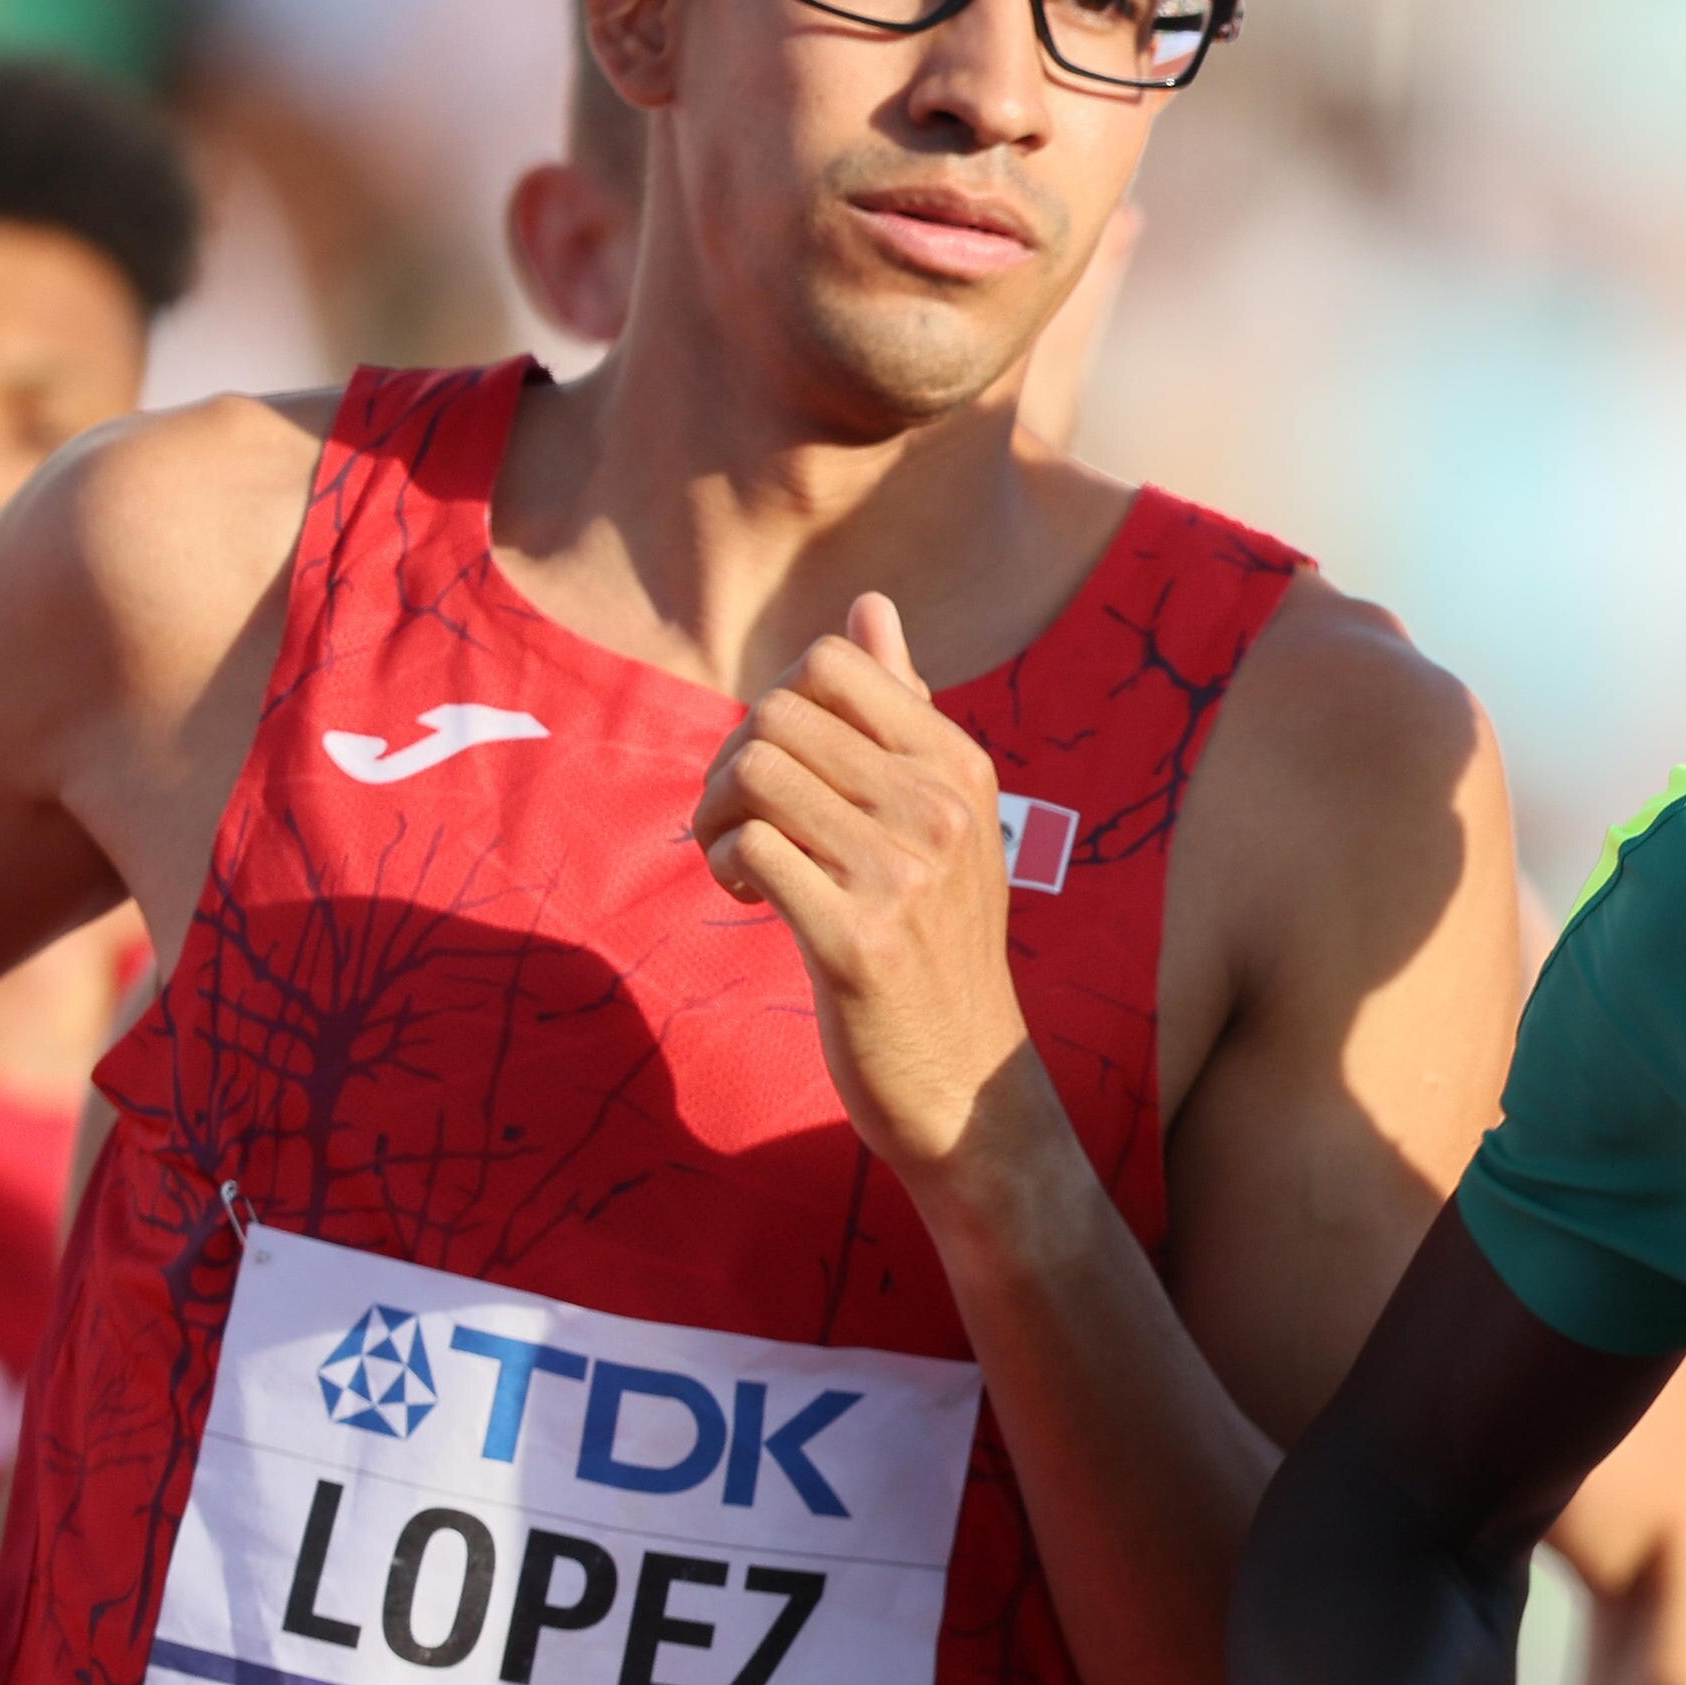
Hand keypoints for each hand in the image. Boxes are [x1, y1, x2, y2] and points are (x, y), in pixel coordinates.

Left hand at [692, 597, 1032, 1182]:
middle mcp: (941, 810)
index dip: (777, 704)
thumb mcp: (942, 820)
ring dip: (718, 813)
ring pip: (756, 772)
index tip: (782, 770)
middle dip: (730, 762)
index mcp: (961, 769)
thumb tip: (870, 604)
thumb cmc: (938, 942)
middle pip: (778, 714)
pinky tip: (751, 897)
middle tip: (740, 822)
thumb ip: (903, 712)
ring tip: (739, 858)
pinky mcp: (856, 940)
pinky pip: (753, 849)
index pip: (833, 663)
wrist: (967, 1080)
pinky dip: (728, 865)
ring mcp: (902, 874)